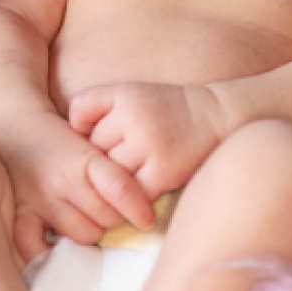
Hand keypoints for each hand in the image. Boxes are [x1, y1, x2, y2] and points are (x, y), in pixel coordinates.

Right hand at [1, 113, 153, 260]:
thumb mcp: (94, 146)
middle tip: (110, 209)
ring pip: (82, 235)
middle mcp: (62, 180)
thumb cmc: (66, 140)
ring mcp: (39, 200)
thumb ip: (115, 171)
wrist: (18, 127)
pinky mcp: (20, 213)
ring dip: (90, 231)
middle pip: (105, 218)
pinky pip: (35, 246)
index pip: (118, 187)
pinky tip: (58, 247)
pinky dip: (48, 252)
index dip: (137, 208)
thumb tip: (144, 205)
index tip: (147, 220)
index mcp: (84, 159)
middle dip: (114, 217)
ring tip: (87, 218)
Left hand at [69, 82, 223, 199]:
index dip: (82, 127)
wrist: (220, 117)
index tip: (95, 135)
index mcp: (125, 93)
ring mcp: (149, 144)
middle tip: (116, 161)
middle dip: (100, 157)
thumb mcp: (134, 94)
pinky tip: (140, 193)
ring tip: (127, 179)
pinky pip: (131, 192)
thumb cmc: (170, 110)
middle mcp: (134, 116)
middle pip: (93, 147)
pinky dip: (132, 197)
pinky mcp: (163, 171)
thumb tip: (71, 145)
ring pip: (109, 172)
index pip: (80, 112)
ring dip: (115, 180)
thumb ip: (100, 109)